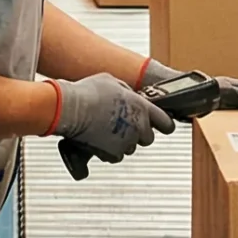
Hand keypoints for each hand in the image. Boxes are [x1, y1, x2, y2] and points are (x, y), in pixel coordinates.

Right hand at [52, 75, 175, 160]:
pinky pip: (116, 155)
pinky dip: (109, 150)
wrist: (71, 109)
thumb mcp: (112, 82)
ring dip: (122, 141)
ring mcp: (127, 141)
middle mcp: (139, 126)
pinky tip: (98, 139)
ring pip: (131, 147)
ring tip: (105, 130)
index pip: (166, 122)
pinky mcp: (113, 153)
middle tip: (124, 126)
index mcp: (142, 107)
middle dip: (139, 134)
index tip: (162, 126)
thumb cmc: (88, 92)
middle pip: (148, 138)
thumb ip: (126, 92)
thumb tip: (128, 96)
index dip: (164, 125)